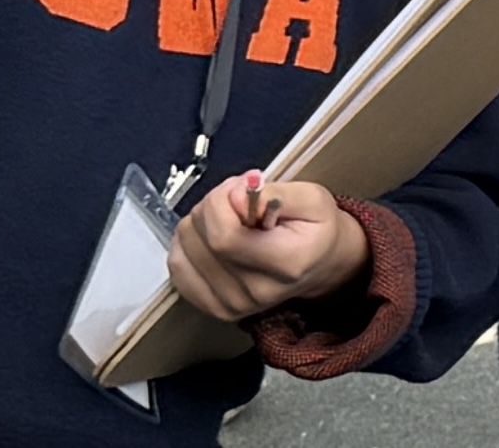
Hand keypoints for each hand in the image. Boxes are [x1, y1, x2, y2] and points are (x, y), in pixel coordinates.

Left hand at [167, 178, 368, 322]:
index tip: (241, 190)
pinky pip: (178, 269)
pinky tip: (211, 237)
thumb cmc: (316, 229)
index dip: (221, 203)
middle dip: (211, 206)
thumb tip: (236, 196)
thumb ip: (274, 193)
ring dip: (198, 224)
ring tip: (227, 218)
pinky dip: (187, 245)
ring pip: (183, 253)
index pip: (224, 238)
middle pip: (202, 243)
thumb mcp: (312, 197)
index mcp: (285, 265)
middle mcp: (255, 293)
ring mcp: (232, 306)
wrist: (320, 266)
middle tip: (237, 200)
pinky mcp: (214, 308)